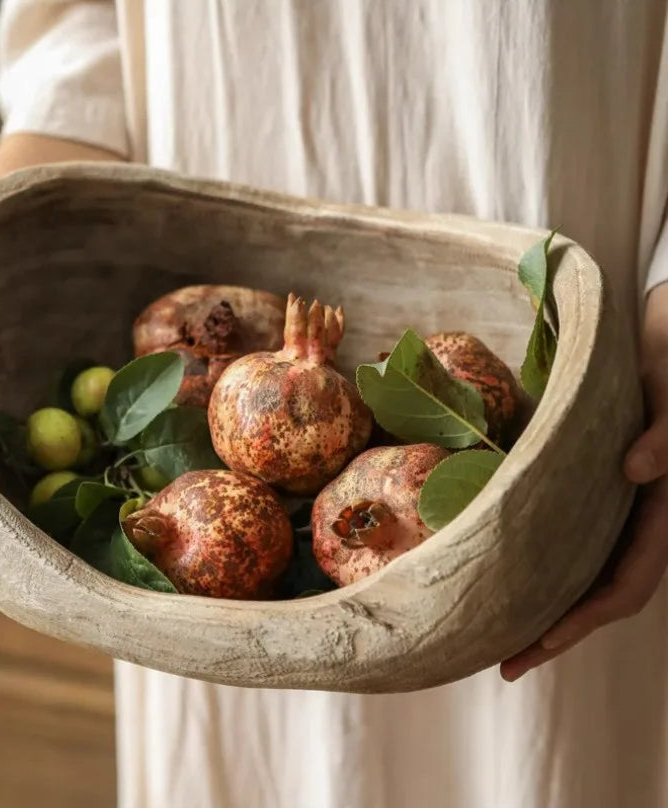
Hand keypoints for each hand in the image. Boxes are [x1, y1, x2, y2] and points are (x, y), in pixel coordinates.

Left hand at [500, 283, 667, 681]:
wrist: (662, 337)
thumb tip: (638, 472)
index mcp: (660, 510)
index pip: (622, 586)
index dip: (579, 623)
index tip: (531, 649)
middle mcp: (638, 517)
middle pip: (598, 593)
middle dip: (553, 631)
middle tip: (500, 659)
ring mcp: (619, 506)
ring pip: (585, 569)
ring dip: (547, 602)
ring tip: (498, 624)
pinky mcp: (598, 485)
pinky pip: (573, 534)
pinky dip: (545, 559)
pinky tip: (511, 564)